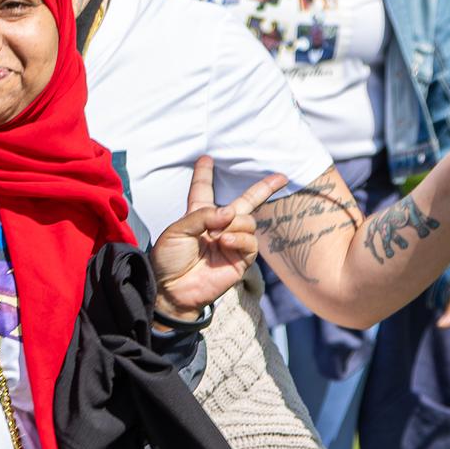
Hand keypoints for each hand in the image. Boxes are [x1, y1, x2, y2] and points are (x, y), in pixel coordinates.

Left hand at [151, 158, 289, 319]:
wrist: (171, 290)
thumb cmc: (168, 260)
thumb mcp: (176, 231)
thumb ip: (202, 216)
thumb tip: (231, 212)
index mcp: (197, 216)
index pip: (203, 190)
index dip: (204, 174)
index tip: (206, 158)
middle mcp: (217, 226)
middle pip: (244, 202)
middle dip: (263, 189)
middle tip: (281, 176)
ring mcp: (231, 242)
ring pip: (248, 221)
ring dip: (234, 224)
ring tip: (216, 236)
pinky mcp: (240, 260)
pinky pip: (250, 242)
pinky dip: (239, 238)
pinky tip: (224, 241)